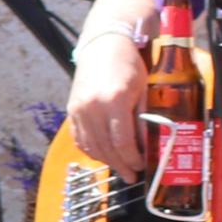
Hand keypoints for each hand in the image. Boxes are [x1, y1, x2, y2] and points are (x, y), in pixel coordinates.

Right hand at [65, 35, 154, 177]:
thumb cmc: (128, 65)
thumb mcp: (143, 91)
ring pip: (91, 147)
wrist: (104, 45)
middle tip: (132, 176)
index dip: (133, 159)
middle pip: (106, 148)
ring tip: (119, 168)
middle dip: (121, 165)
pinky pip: (79, 138)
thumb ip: (144, 120)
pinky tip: (103, 155)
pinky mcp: (72, 110)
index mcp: (114, 101)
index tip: (142, 166)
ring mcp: (79, 109)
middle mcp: (92, 107)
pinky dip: (91, 151)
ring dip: (106, 161)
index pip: (123, 142)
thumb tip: (149, 147)